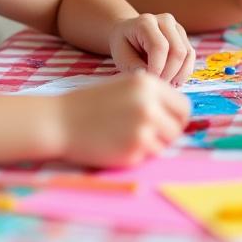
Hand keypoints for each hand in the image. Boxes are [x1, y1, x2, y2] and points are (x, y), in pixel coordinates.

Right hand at [57, 72, 190, 167]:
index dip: (176, 116)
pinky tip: (116, 144)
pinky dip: (136, 154)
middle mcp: (149, 106)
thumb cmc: (91, 103)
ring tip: (126, 136)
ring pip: (165, 144)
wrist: (59, 121)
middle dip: (166, 133)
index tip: (167, 122)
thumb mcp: (125, 86)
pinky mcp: (132, 151)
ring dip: (152, 144)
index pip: (183, 106)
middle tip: (148, 134)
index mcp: (149, 85)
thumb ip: (152, 97)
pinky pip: (146, 156)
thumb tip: (176, 115)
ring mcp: (142, 130)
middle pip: (177, 127)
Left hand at [108, 12, 194, 85]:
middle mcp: (165, 20)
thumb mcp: (121, 57)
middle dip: (169, 73)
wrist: (127, 32)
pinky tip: (174, 79)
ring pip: (187, 53)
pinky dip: (185, 71)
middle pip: (177, 51)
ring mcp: (177, 27)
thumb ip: (135, 68)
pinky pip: (191, 55)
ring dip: (179, 74)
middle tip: (158, 85)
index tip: (151, 81)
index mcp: (146, 22)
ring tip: (166, 84)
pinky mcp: (183, 36)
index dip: (158, 68)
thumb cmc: (122, 45)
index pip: (160, 47)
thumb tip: (151, 79)